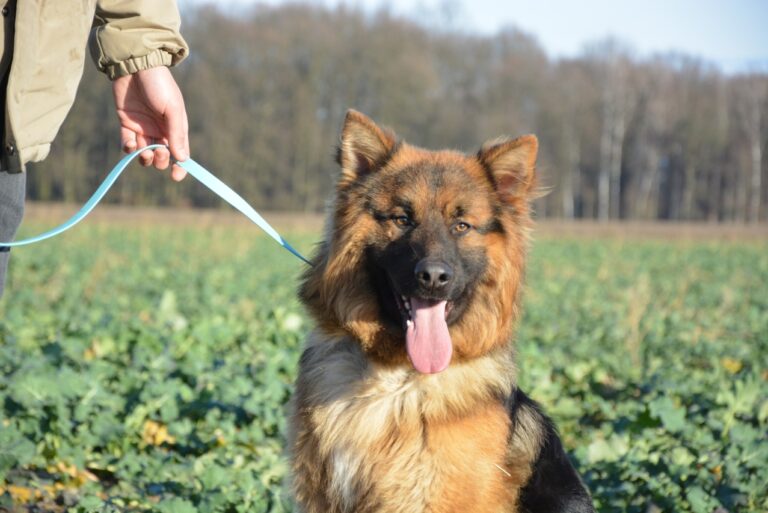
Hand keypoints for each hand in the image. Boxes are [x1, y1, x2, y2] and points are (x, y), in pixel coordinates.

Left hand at [112, 66, 189, 180]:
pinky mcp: (127, 124)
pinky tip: (131, 144)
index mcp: (176, 128)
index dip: (180, 166)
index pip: (181, 153)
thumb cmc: (159, 85)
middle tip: (158, 151)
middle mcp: (161, 131)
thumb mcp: (172, 108)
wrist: (135, 66)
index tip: (176, 175)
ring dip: (145, 157)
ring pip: (145, 154)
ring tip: (144, 151)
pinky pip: (128, 144)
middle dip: (161, 160)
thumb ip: (176, 133)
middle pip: (162, 156)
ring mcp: (143, 128)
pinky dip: (129, 149)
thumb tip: (182, 158)